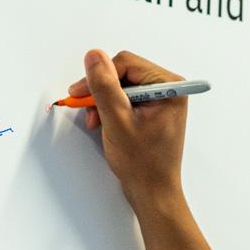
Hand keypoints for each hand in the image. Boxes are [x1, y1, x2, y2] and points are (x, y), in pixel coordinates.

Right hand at [69, 49, 187, 207]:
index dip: (100, 75)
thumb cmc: (143, 163)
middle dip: (101, 91)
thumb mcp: (117, 121)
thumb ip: (104, 87)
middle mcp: (169, 90)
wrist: (153, 192)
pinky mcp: (152, 111)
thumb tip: (93, 56)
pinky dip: (110, 109)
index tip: (79, 92)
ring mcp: (161, 101)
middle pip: (124, 73)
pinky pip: (126, 99)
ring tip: (96, 122)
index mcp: (169, 87)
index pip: (126, 63)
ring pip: (121, 86)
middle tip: (85, 109)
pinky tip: (104, 124)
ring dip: (103, 101)